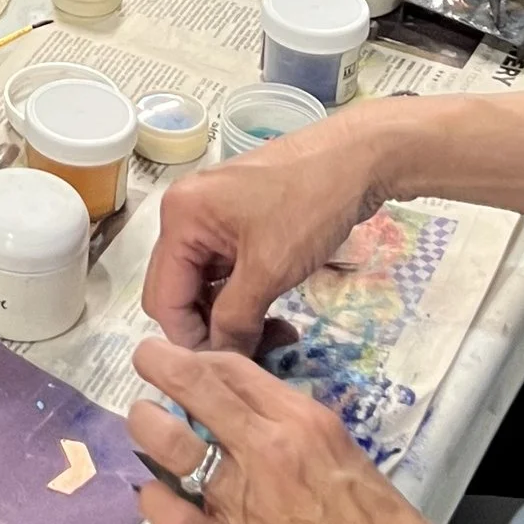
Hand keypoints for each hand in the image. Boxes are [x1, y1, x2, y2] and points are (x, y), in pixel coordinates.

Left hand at [129, 338, 469, 523]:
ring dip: (147, 426)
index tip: (187, 361)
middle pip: (194, 384)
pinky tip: (153, 492)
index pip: (234, 369)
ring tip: (145, 426)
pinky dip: (153, 497)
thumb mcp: (354, 461)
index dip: (202, 358)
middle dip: (159, 363)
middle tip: (147, 360)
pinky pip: (169, 513)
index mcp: (305, 424)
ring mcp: (238, 499)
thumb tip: (271, 430)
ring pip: (168, 442)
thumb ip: (307, 439)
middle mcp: (265, 449)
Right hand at [142, 130, 386, 348]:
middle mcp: (186, 215)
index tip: (227, 367)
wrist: (359, 157)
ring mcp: (213, 217)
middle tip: (255, 352)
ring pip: (206, 285)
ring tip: (276, 335)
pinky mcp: (240, 222)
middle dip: (211, 328)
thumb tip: (222, 361)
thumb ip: (236, 319)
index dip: (190, 339)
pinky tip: (275, 316)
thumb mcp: (270, 268)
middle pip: (180, 291)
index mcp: (181, 218)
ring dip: (232, 316)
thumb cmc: (310, 205)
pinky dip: (245, 297)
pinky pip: (227, 271)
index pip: (164, 298)